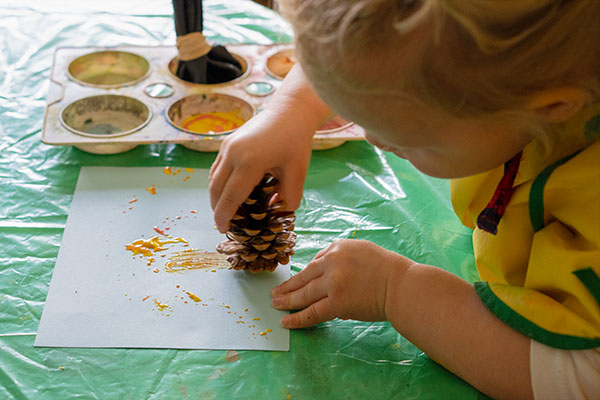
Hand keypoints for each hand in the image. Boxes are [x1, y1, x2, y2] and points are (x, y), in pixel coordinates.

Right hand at [209, 64, 330, 232]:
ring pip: (213, 179)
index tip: (223, 229)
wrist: (290, 111)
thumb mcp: (297, 173)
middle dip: (217, 209)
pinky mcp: (226, 142)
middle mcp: (233, 154)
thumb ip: (289, 198)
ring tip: (226, 210)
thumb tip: (275, 212)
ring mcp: (227, 146)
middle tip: (224, 223)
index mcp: (250, 162)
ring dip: (216, 196)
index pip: (231, 196)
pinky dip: (219, 183)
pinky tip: (228, 192)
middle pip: (216, 189)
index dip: (225, 215)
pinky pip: (217, 168)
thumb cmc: (296, 141)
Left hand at [271, 239, 413, 328]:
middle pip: (304, 276)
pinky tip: (286, 321)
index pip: (316, 261)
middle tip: (275, 293)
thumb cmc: (389, 270)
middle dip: (288, 286)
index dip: (305, 274)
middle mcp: (332, 261)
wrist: (402, 285)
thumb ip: (342, 258)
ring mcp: (333, 282)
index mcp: (338, 247)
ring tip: (276, 304)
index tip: (297, 281)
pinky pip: (312, 312)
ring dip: (287, 300)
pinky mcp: (337, 302)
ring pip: (304, 294)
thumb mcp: (362, 252)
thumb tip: (322, 271)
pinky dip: (298, 318)